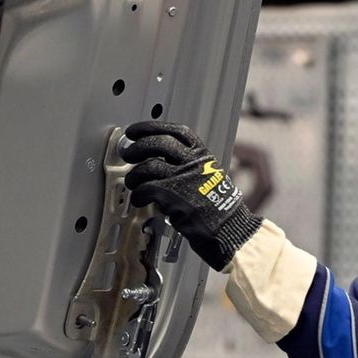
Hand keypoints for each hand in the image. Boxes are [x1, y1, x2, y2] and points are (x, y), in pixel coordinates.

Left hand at [120, 121, 262, 270]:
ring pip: (147, 167)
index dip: (151, 127)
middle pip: (158, 143)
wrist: (229, 230)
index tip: (136, 131)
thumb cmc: (218, 209)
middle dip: (137, 147)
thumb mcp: (209, 177)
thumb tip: (160, 160)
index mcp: (203, 156)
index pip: (176, 131)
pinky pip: (145, 189)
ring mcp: (183, 179)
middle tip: (128, 154)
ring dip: (134, 176)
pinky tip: (139, 199)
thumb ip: (188, 166)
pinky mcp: (173, 197)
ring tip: (133, 182)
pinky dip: (138, 194)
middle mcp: (194, 163)